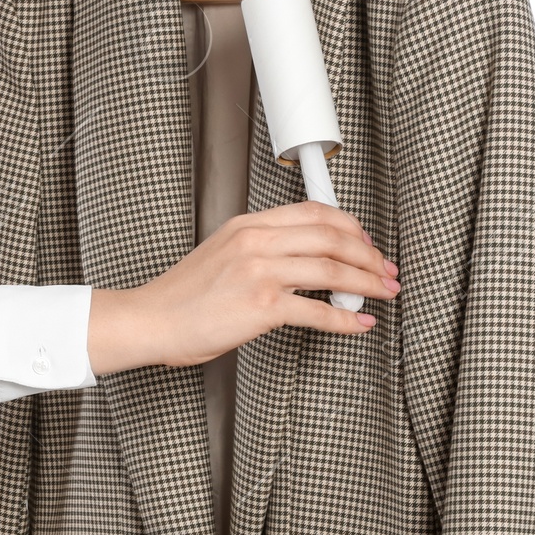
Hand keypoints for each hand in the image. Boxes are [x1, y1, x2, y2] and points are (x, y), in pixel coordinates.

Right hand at [86, 201, 394, 375]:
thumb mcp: (220, 254)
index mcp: (247, 226)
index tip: (365, 241)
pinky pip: (318, 310)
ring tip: (383, 292)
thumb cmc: (180, 297)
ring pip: (332, 269)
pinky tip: (358, 322)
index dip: (349, 225)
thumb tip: (301, 263)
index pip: (313, 212)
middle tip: (385, 269)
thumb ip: (258, 250)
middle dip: (368, 254)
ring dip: (367, 282)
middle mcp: (256, 242)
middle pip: (331, 236)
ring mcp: (260, 272)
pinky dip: (346, 318)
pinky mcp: (262, 306)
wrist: (150, 320)